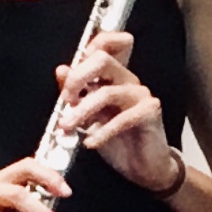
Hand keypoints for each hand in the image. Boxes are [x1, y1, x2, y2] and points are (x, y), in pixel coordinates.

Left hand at [55, 30, 181, 192]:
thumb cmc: (117, 140)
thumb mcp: (88, 116)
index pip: (106, 43)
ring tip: (67, 126)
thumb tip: (61, 69)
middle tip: (64, 100)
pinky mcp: (150, 112)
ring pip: (108, 92)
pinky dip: (102, 132)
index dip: (89, 46)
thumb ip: (76, 93)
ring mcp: (141, 94)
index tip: (68, 71)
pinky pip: (122, 118)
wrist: (143, 167)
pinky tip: (90, 143)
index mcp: (113, 75)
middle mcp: (128, 79)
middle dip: (77, 78)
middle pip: (102, 60)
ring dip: (82, 111)